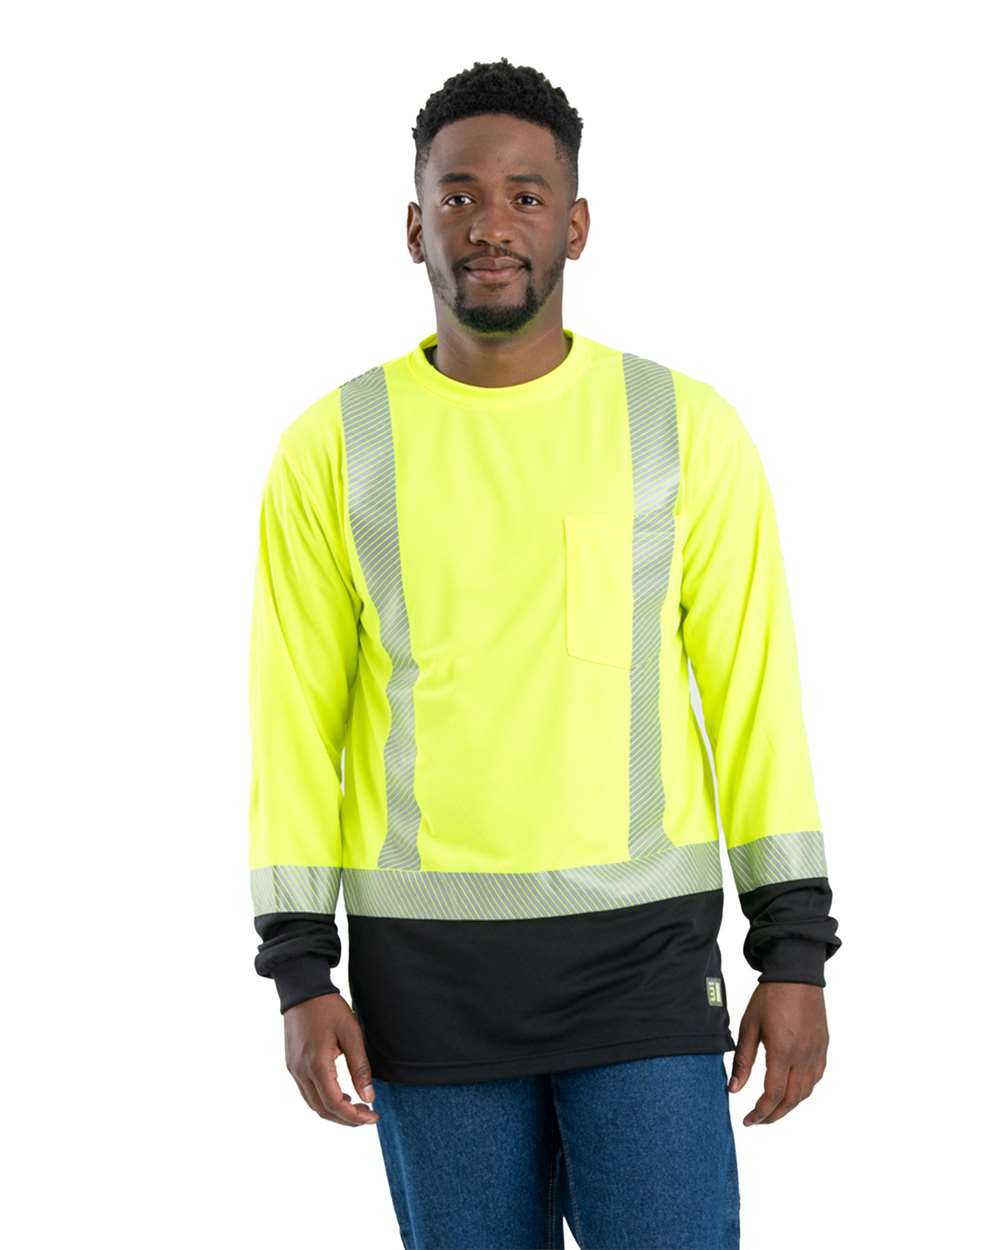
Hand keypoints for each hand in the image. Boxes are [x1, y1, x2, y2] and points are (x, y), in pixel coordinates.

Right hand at [283, 992, 379, 1126]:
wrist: (303, 991)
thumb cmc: (329, 1008)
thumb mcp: (351, 1033)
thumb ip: (360, 1067)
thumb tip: (369, 1097)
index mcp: (316, 1064)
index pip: (334, 1104)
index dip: (354, 1116)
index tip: (373, 1116)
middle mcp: (301, 1072)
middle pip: (322, 1110)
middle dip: (346, 1119)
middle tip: (368, 1115)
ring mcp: (294, 1070)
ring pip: (313, 1104)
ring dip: (335, 1111)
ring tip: (357, 1106)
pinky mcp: (292, 1065)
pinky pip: (307, 1093)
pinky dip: (324, 1100)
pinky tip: (340, 1094)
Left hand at [728, 982, 828, 1125]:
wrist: (797, 975)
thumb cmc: (769, 997)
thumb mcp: (749, 1025)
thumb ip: (742, 1060)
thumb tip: (733, 1090)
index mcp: (782, 1052)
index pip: (773, 1095)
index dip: (760, 1113)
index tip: (748, 1121)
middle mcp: (803, 1057)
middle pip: (791, 1100)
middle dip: (773, 1116)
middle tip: (757, 1120)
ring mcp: (816, 1054)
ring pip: (805, 1093)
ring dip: (788, 1106)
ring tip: (771, 1109)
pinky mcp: (823, 1048)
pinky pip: (816, 1079)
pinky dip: (803, 1091)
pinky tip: (790, 1090)